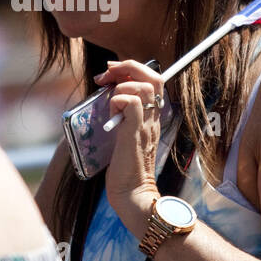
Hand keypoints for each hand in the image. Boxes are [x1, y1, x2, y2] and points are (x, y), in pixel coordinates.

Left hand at [96, 59, 163, 236]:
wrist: (132, 193)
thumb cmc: (126, 168)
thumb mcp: (126, 135)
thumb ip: (124, 118)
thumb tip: (109, 99)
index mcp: (151, 117)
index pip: (153, 80)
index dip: (132, 69)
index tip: (111, 73)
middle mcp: (153, 118)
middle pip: (153, 76)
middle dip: (127, 67)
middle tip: (107, 74)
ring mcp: (146, 124)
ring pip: (144, 86)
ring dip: (121, 87)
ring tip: (109, 102)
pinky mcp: (135, 132)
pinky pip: (132, 102)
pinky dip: (117, 100)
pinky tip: (111, 113)